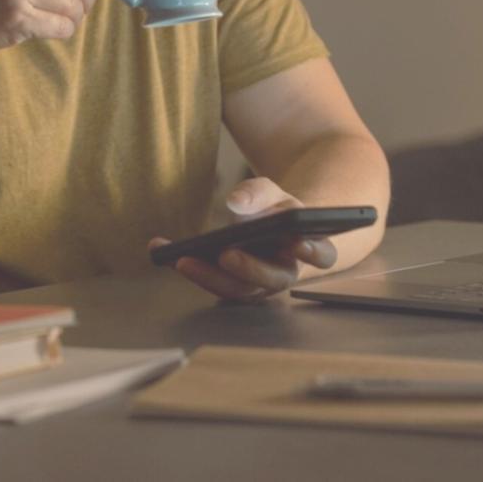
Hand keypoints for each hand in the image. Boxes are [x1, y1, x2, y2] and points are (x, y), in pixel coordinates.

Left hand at [148, 177, 337, 302]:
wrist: (269, 227)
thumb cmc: (276, 209)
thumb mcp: (271, 192)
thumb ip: (257, 194)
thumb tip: (235, 203)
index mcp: (307, 248)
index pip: (320, 255)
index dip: (312, 251)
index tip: (298, 243)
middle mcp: (284, 273)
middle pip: (271, 279)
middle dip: (248, 268)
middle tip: (226, 254)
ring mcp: (257, 285)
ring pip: (236, 289)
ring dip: (208, 276)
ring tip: (181, 258)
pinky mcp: (231, 286)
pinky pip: (211, 281)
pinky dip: (188, 267)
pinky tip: (161, 249)